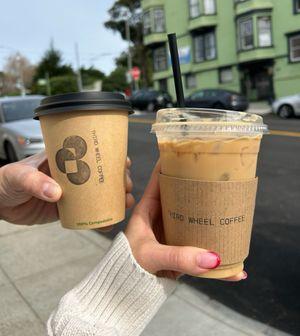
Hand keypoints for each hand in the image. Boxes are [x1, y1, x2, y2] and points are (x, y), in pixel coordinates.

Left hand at [0, 152, 133, 225]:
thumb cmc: (6, 180)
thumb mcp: (19, 176)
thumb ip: (35, 182)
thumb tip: (57, 193)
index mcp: (63, 158)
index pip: (91, 152)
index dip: (110, 155)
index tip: (124, 161)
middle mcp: (71, 173)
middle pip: (101, 174)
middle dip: (119, 179)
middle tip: (127, 186)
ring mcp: (70, 192)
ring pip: (98, 193)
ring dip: (115, 197)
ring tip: (126, 203)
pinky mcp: (65, 209)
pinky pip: (87, 213)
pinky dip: (100, 217)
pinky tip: (110, 222)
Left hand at [125, 162, 246, 280]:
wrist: (128, 292)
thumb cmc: (128, 267)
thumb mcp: (151, 256)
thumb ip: (178, 257)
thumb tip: (212, 257)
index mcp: (148, 209)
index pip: (158, 178)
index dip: (170, 163)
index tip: (186, 149)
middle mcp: (162, 216)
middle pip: (181, 194)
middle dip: (197, 185)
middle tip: (216, 175)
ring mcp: (173, 232)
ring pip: (194, 217)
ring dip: (210, 215)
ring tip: (230, 209)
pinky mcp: (182, 250)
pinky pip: (201, 247)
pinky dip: (217, 256)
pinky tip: (236, 263)